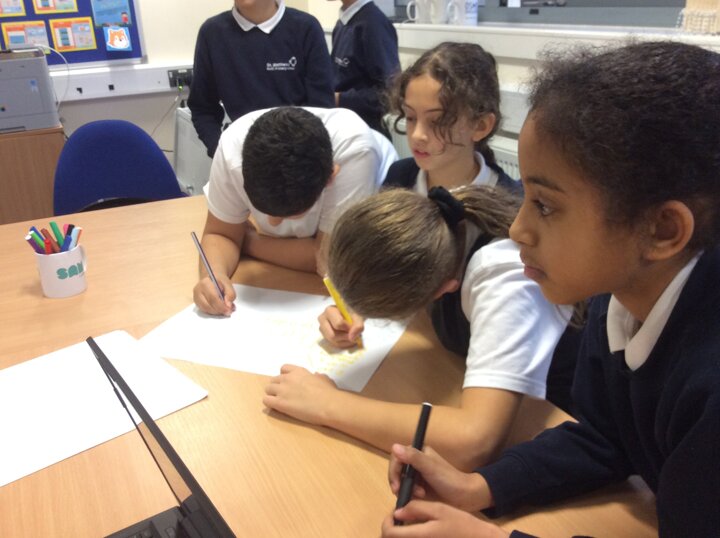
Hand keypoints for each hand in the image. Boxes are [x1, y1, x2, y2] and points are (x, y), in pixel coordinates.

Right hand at [192, 274, 235, 315]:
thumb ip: (230, 294)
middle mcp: (197, 291)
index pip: (213, 298)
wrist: (212, 279)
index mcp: (205, 283)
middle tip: (228, 311)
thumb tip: (228, 306)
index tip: (229, 310)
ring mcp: (196, 298)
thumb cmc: (220, 281)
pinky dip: (213, 312)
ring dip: (216, 312)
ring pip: (206, 310)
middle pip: (208, 306)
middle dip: (219, 310)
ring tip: (224, 309)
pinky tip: (219, 308)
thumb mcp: (228, 285)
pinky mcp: (197, 303)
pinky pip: (205, 311)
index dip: (221, 306)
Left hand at [263, 364, 338, 424]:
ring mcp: (282, 390)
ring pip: (268, 389)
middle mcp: (288, 378)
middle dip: (277, 387)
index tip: (289, 383)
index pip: (283, 368)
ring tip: (280, 402)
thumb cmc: (329, 392)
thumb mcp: (324, 379)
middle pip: (273, 380)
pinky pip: (266, 400)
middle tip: (285, 395)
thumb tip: (315, 375)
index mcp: (298, 371)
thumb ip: (317, 376)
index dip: (284, 376)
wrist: (328, 405)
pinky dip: (270, 403)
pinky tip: (277, 407)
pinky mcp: (279, 403)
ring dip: (272, 395)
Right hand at [318, 306, 364, 348]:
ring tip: (351, 336)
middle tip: (353, 334)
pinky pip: (333, 344)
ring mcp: (322, 328)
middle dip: (345, 337)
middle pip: (332, 335)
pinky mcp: (324, 335)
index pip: (338, 324)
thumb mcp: (358, 318)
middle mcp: (322, 319)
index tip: (354, 327)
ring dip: (345, 341)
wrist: (348, 315)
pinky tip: (347, 338)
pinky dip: (343, 343)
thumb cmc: (352, 314)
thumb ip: (358, 326)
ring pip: (333, 341)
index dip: (348, 328)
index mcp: (330, 311)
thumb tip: (351, 338)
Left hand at [381, 500, 508, 537]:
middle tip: (400, 518)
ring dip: (400, 535)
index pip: (389, 533)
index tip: (393, 513)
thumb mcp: (440, 509)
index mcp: (419, 536)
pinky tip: (419, 531)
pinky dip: (410, 537)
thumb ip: (417, 508)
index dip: (386, 522)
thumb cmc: (462, 524)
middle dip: (391, 529)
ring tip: (409, 524)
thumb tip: (397, 512)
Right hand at [388, 444, 490, 512]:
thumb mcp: (431, 468)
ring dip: (406, 490)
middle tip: (403, 493)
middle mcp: (416, 463)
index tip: (396, 485)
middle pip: (397, 471)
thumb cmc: (449, 480)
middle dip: (399, 483)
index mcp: (418, 453)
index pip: (396, 458)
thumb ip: (413, 457)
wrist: (466, 497)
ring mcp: (417, 476)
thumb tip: (394, 446)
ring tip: (419, 495)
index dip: (393, 471)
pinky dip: (410, 495)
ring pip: (401, 482)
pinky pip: (407, 491)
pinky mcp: (419, 488)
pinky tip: (419, 499)